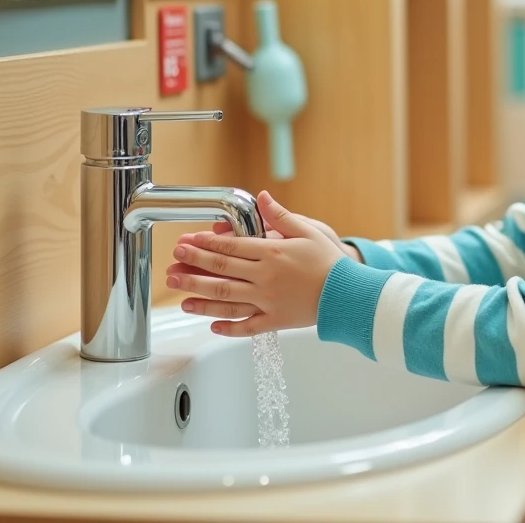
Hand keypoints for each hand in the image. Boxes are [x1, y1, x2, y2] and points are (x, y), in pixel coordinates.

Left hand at [166, 191, 346, 335]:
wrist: (349, 293)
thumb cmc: (329, 261)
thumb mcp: (307, 230)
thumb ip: (280, 216)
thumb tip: (262, 196)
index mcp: (272, 253)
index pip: (230, 247)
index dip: (205, 244)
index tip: (188, 241)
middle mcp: (265, 278)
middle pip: (222, 272)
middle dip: (195, 267)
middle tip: (174, 263)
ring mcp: (268, 301)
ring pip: (227, 300)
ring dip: (201, 298)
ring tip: (181, 296)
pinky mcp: (276, 321)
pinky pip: (247, 327)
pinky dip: (228, 327)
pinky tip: (212, 325)